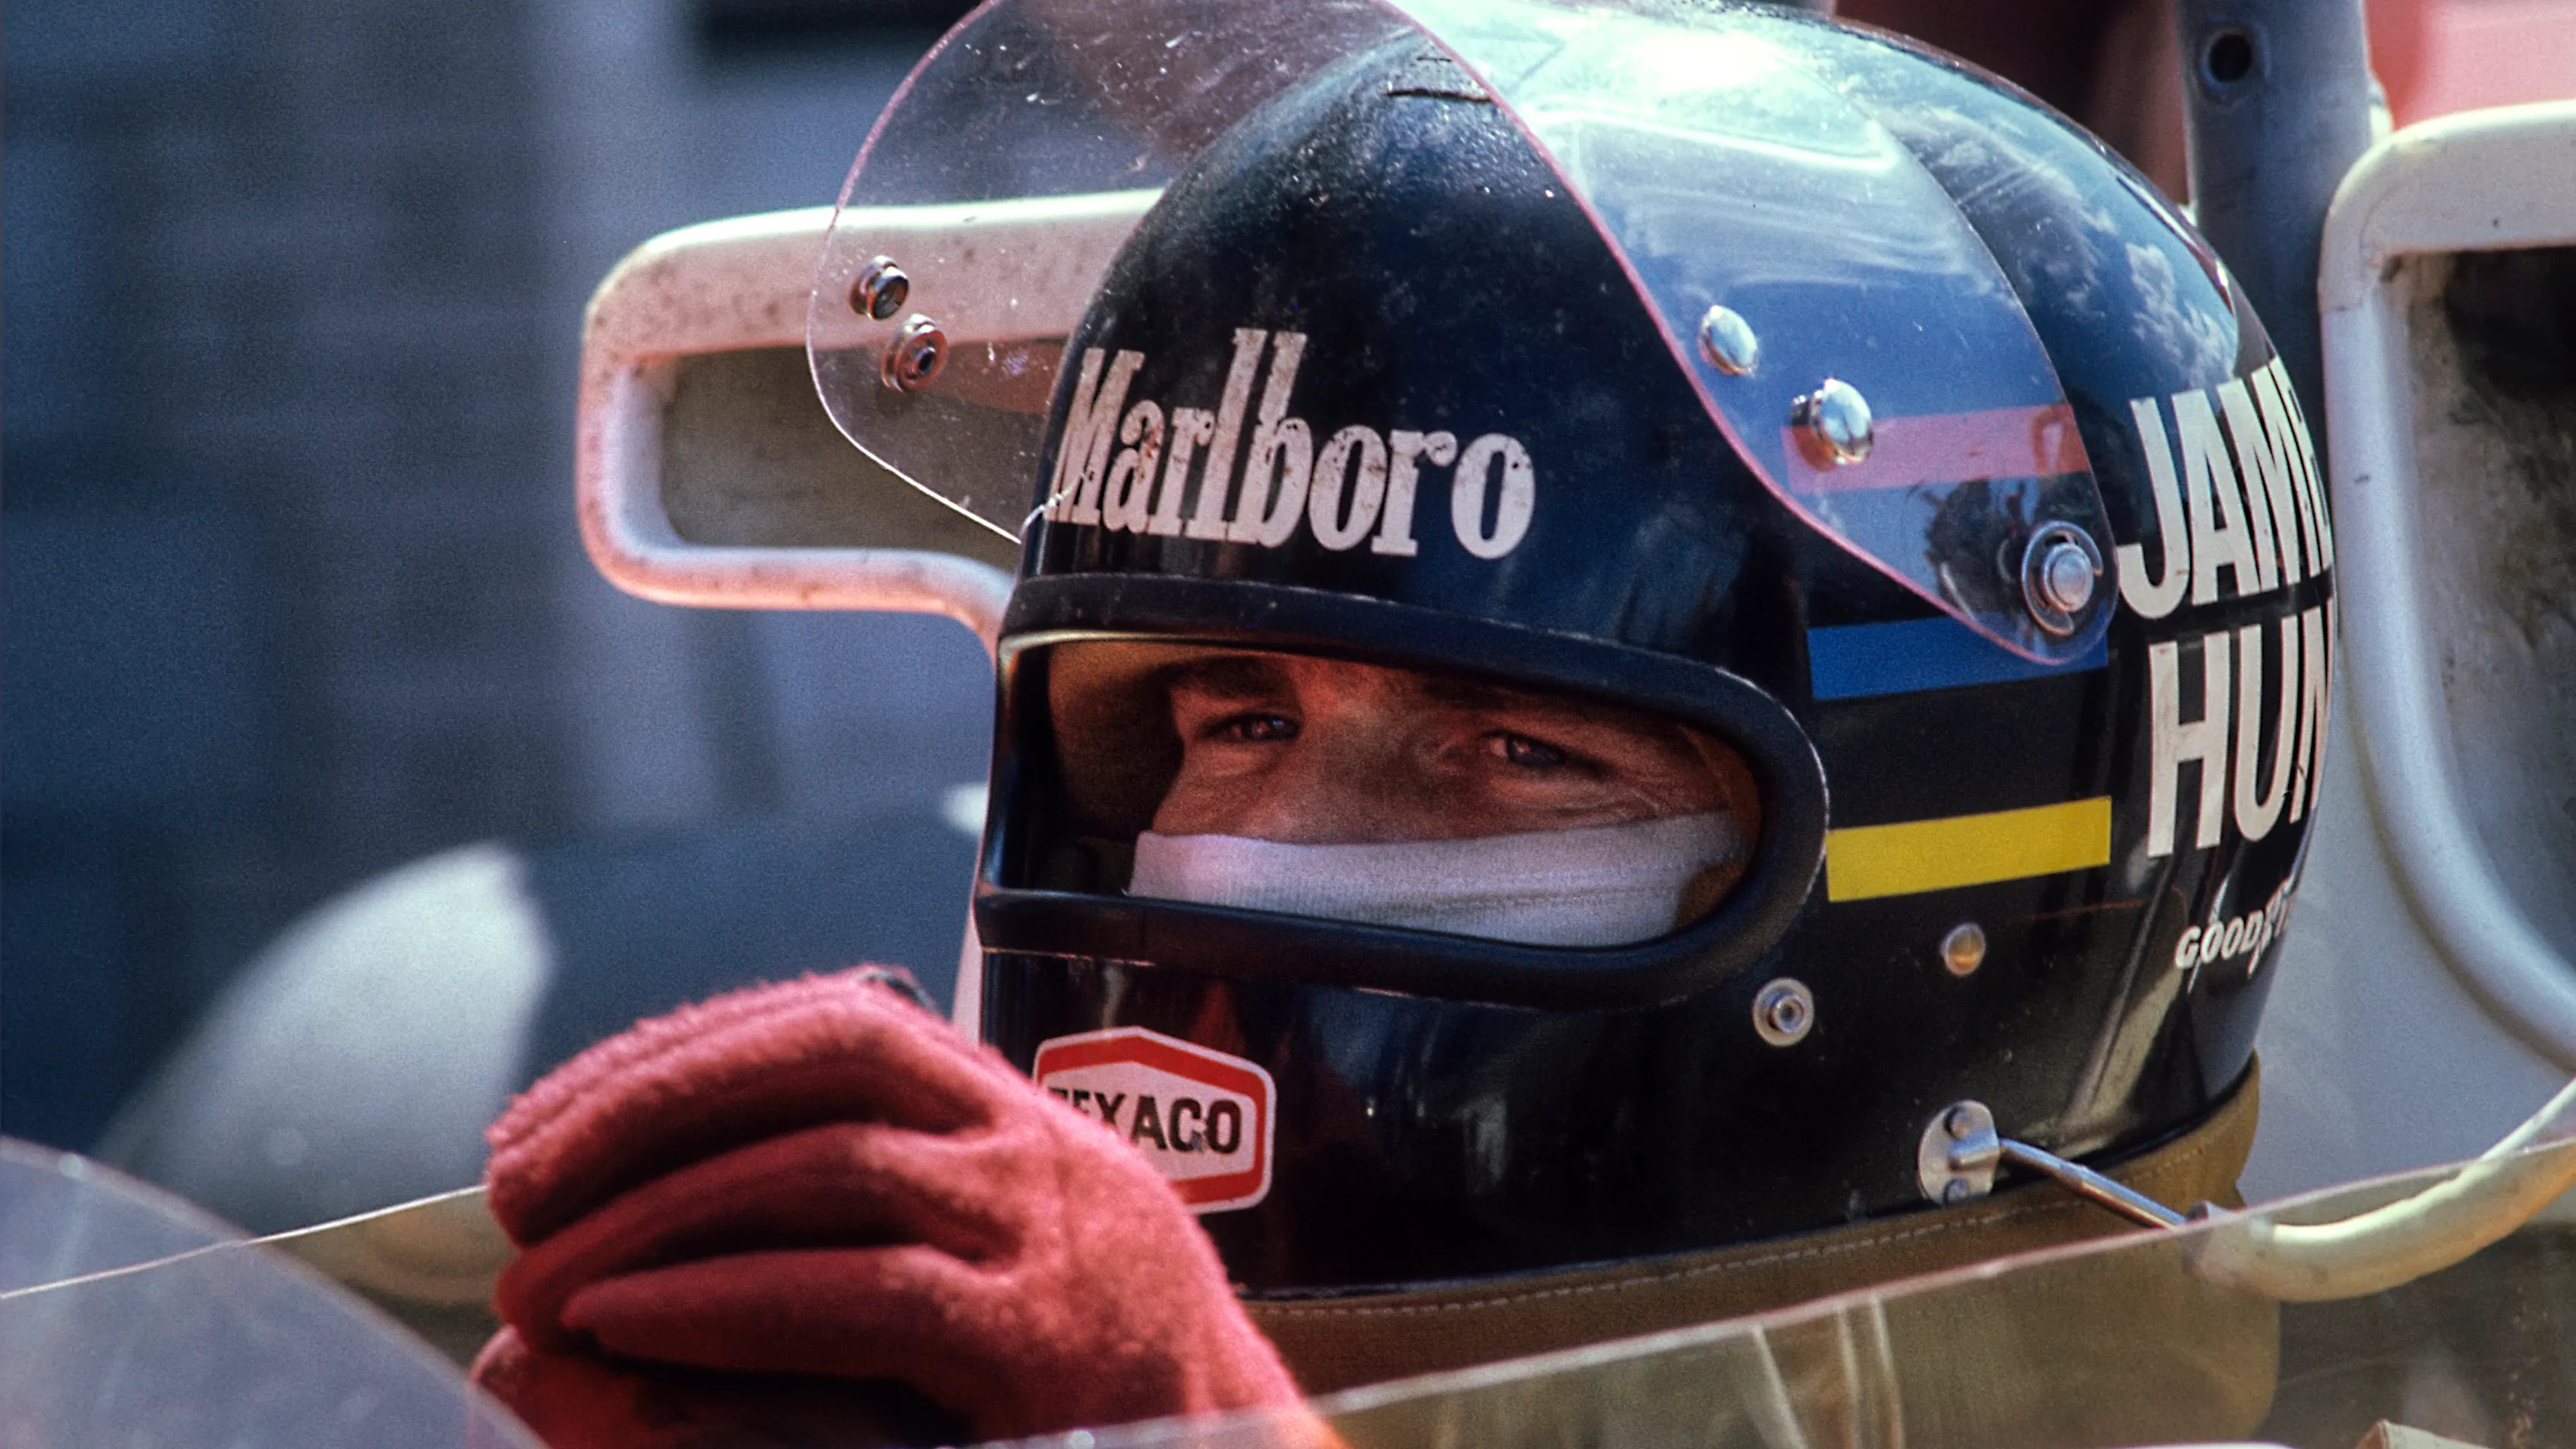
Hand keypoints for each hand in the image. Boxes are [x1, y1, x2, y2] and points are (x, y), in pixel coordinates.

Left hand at [473, 969, 1305, 1445]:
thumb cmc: (1094, 1385)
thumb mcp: (992, 1265)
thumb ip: (871, 1219)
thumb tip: (660, 1217)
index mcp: (1016, 1118)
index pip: (835, 1022)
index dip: (680, 1052)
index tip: (545, 1117)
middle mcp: (1034, 1149)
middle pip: (827, 1057)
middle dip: (653, 1100)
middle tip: (513, 1179)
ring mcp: (1045, 1238)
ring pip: (832, 1165)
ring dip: (661, 1211)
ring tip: (537, 1275)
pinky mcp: (1039, 1341)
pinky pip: (864, 1293)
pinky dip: (728, 1301)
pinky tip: (624, 1321)